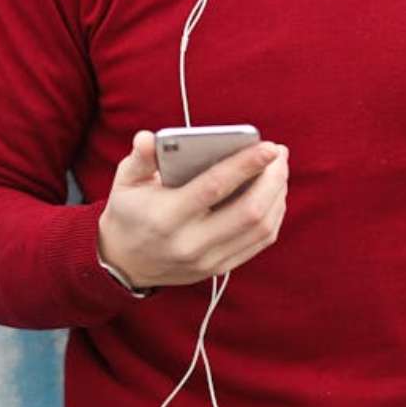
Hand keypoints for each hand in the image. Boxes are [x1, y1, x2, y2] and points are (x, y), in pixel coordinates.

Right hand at [98, 130, 288, 288]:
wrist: (125, 262)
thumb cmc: (130, 211)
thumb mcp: (126, 182)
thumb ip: (139, 158)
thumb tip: (147, 138)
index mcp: (166, 217)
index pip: (214, 187)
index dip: (246, 165)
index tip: (270, 146)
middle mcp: (190, 243)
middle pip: (248, 211)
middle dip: (272, 179)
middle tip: (280, 152)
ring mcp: (207, 260)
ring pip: (260, 229)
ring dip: (278, 195)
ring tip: (280, 168)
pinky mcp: (219, 267)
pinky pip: (259, 243)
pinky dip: (274, 216)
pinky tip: (275, 193)